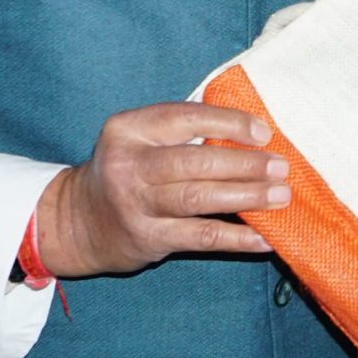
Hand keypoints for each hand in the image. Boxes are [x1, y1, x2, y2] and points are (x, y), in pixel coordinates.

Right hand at [29, 103, 285, 279]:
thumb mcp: (138, 139)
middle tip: (281, 167)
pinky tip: (265, 236)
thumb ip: (182, 130)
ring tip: (280, 195)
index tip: (263, 133)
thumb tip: (252, 131)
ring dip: (247, 197)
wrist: (77, 222)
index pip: (186, 117)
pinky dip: (238, 237)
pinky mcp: (148, 239)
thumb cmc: (126, 171)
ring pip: (200, 199)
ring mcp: (136, 205)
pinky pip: (202, 237)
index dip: (229, 123)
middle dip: (245, 164)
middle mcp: (128, 165)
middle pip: (196, 161)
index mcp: (128, 129)